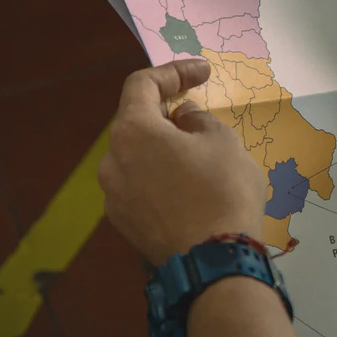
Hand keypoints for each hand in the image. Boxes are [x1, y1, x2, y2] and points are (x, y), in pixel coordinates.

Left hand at [99, 59, 268, 264]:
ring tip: (201, 154)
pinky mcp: (125, 225)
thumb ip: (200, 119)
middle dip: (168, 112)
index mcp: (133, 132)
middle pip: (137, 123)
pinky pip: (142, 187)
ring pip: (139, 158)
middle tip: (201, 111)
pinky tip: (191, 187)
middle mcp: (112, 161)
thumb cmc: (222, 192)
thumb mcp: (224, 142)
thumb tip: (185, 119)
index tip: (202, 72)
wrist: (214, 264)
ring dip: (165, 148)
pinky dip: (162, 177)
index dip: (174, 72)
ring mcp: (114, 197)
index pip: (143, 85)